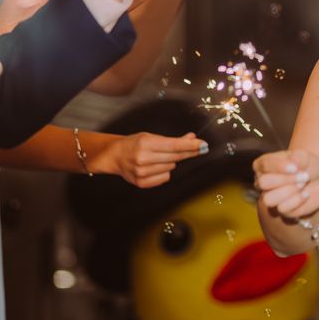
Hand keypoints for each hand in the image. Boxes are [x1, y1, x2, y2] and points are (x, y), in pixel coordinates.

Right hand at [89, 131, 209, 188]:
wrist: (115, 155)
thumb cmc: (135, 143)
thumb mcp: (152, 136)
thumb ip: (173, 140)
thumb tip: (192, 139)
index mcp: (145, 143)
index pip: (174, 145)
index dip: (190, 146)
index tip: (203, 145)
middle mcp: (143, 158)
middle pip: (175, 157)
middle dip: (188, 152)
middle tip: (199, 148)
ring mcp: (141, 172)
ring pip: (171, 167)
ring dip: (171, 162)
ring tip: (159, 157)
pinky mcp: (141, 183)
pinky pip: (164, 178)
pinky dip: (164, 172)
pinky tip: (155, 167)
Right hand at [253, 149, 318, 222]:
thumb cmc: (308, 165)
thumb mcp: (305, 156)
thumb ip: (297, 157)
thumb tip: (292, 164)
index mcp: (264, 164)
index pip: (264, 165)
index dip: (279, 166)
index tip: (296, 168)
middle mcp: (262, 182)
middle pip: (263, 183)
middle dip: (285, 179)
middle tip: (303, 176)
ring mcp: (270, 196)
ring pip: (269, 199)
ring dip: (289, 191)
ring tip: (303, 185)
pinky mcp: (281, 210)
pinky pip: (282, 208)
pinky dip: (297, 200)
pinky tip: (306, 194)